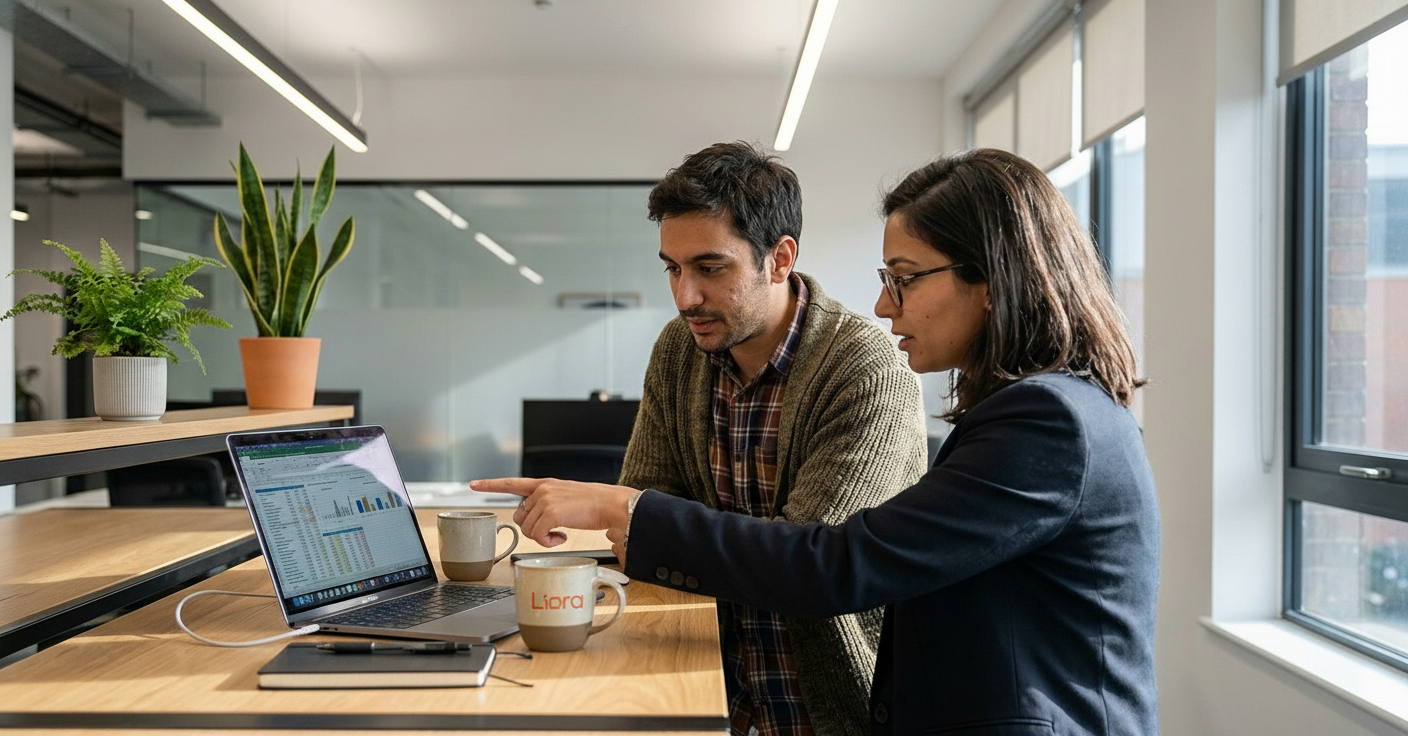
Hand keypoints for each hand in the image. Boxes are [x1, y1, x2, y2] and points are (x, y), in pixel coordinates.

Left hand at [469, 477, 637, 547]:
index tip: (473, 484)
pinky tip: (562, 537)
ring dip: (543, 537)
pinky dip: (549, 542)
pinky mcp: (550, 513)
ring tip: (561, 533)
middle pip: (520, 518)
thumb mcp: (566, 498)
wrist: (612, 504)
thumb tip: (537, 522)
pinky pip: (537, 537)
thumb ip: (548, 504)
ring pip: (527, 530)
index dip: (491, 484)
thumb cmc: (594, 505)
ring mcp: (545, 500)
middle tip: (554, 530)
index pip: (512, 482)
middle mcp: (541, 489)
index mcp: (545, 484)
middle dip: (534, 528)